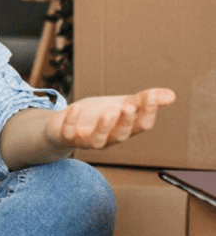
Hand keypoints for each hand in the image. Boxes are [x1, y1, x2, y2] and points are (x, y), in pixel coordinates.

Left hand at [44, 88, 175, 149]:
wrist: (63, 124)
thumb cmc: (95, 116)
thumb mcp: (120, 105)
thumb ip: (143, 101)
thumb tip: (172, 95)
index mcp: (124, 129)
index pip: (142, 125)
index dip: (149, 112)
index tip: (152, 96)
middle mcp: (107, 138)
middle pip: (122, 135)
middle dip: (126, 122)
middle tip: (129, 106)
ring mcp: (86, 140)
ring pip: (98, 140)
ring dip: (104, 127)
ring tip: (109, 111)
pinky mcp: (67, 137)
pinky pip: (69, 133)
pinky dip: (72, 120)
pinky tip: (75, 107)